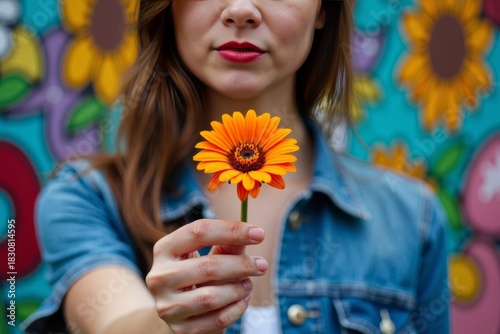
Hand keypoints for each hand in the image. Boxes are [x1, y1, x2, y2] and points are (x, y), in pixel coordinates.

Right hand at [146, 219, 267, 333]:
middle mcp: (159, 276)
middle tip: (262, 264)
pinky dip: (236, 309)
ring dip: (238, 290)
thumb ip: (228, 244)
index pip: (198, 232)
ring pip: (211, 297)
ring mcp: (167, 305)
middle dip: (241, 265)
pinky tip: (242, 300)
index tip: (258, 234)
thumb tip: (251, 233)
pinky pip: (217, 319)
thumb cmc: (199, 274)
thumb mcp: (210, 254)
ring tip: (248, 284)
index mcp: (165, 249)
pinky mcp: (180, 329)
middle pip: (207, 266)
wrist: (181, 309)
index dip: (231, 230)